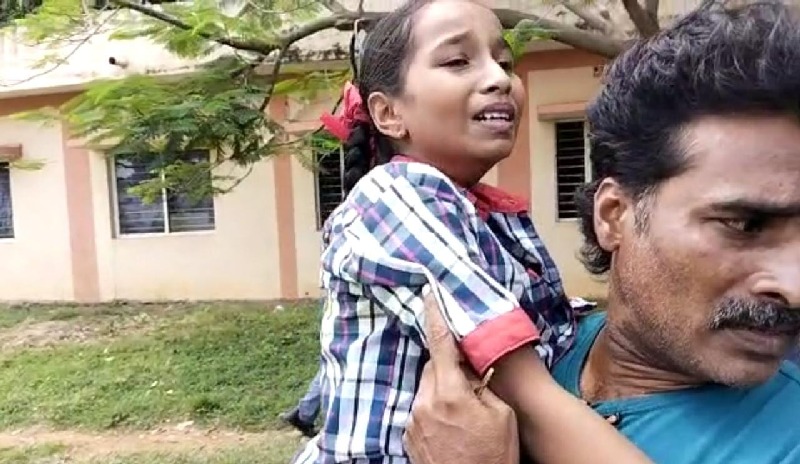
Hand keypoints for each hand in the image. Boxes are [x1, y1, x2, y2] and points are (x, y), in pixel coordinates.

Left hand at [403, 291, 519, 463]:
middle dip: (449, 368)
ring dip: (442, 390)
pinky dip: (434, 409)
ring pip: (426, 388)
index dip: (435, 315)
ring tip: (463, 413)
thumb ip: (481, 384)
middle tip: (470, 381)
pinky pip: (421, 409)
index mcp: (450, 393)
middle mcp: (424, 403)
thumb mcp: (501, 415)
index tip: (429, 293)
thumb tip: (468, 366)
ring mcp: (413, 420)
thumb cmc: (494, 455)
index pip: (440, 344)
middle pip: (433, 367)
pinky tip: (452, 426)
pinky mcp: (408, 435)